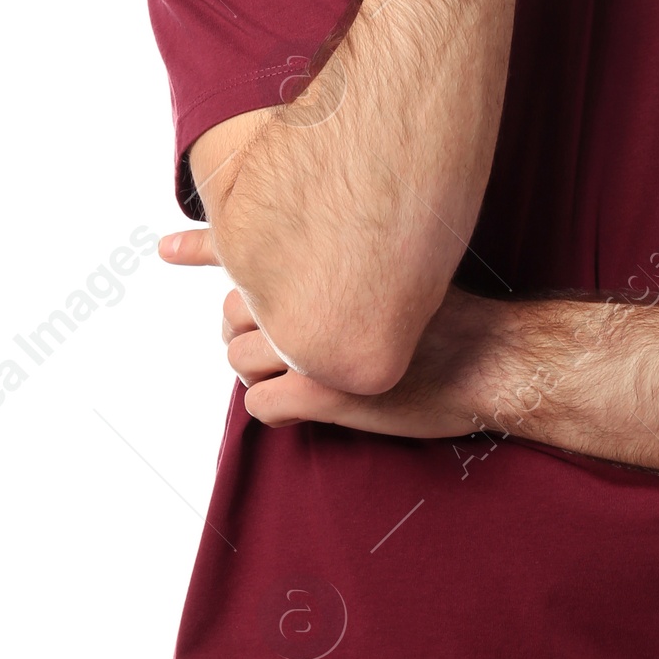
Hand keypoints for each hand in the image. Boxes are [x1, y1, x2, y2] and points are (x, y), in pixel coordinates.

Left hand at [161, 226, 505, 437]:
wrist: (494, 357)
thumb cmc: (452, 314)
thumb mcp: (398, 266)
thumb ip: (345, 259)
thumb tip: (295, 256)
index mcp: (329, 258)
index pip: (247, 250)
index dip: (201, 246)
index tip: (164, 249)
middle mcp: (313, 293)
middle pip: (235, 313)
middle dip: (253, 332)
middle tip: (290, 345)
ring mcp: (313, 343)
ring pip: (242, 361)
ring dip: (266, 373)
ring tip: (308, 375)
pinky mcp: (321, 392)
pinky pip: (262, 406)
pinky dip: (279, 411)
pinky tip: (313, 407)